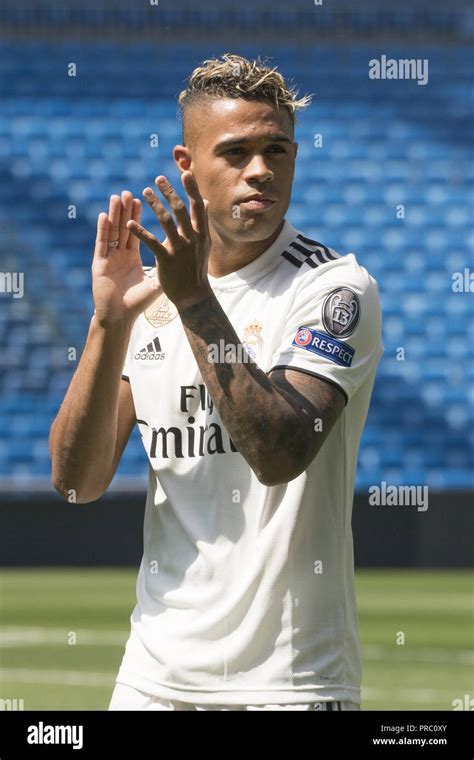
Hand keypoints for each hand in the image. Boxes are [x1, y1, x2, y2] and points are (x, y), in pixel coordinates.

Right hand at [92, 192, 162, 325]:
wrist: (119, 318)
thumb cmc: (136, 304)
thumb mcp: (154, 285)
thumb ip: (164, 270)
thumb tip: (182, 261)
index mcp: (131, 258)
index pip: (135, 232)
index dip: (137, 217)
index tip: (143, 199)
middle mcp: (118, 255)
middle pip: (123, 228)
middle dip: (126, 210)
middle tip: (130, 191)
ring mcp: (108, 258)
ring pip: (112, 231)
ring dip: (114, 214)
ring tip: (118, 197)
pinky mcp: (99, 264)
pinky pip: (101, 244)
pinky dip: (102, 230)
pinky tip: (103, 216)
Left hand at [126, 171, 211, 310]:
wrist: (194, 296)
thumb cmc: (197, 269)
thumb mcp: (204, 245)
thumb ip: (202, 222)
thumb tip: (205, 201)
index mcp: (201, 234)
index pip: (197, 206)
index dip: (192, 188)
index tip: (185, 172)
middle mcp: (193, 239)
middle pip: (181, 209)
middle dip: (170, 192)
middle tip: (159, 178)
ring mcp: (180, 249)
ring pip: (166, 221)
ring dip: (155, 204)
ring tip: (145, 192)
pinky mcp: (166, 260)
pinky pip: (151, 242)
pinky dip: (139, 231)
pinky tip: (129, 223)